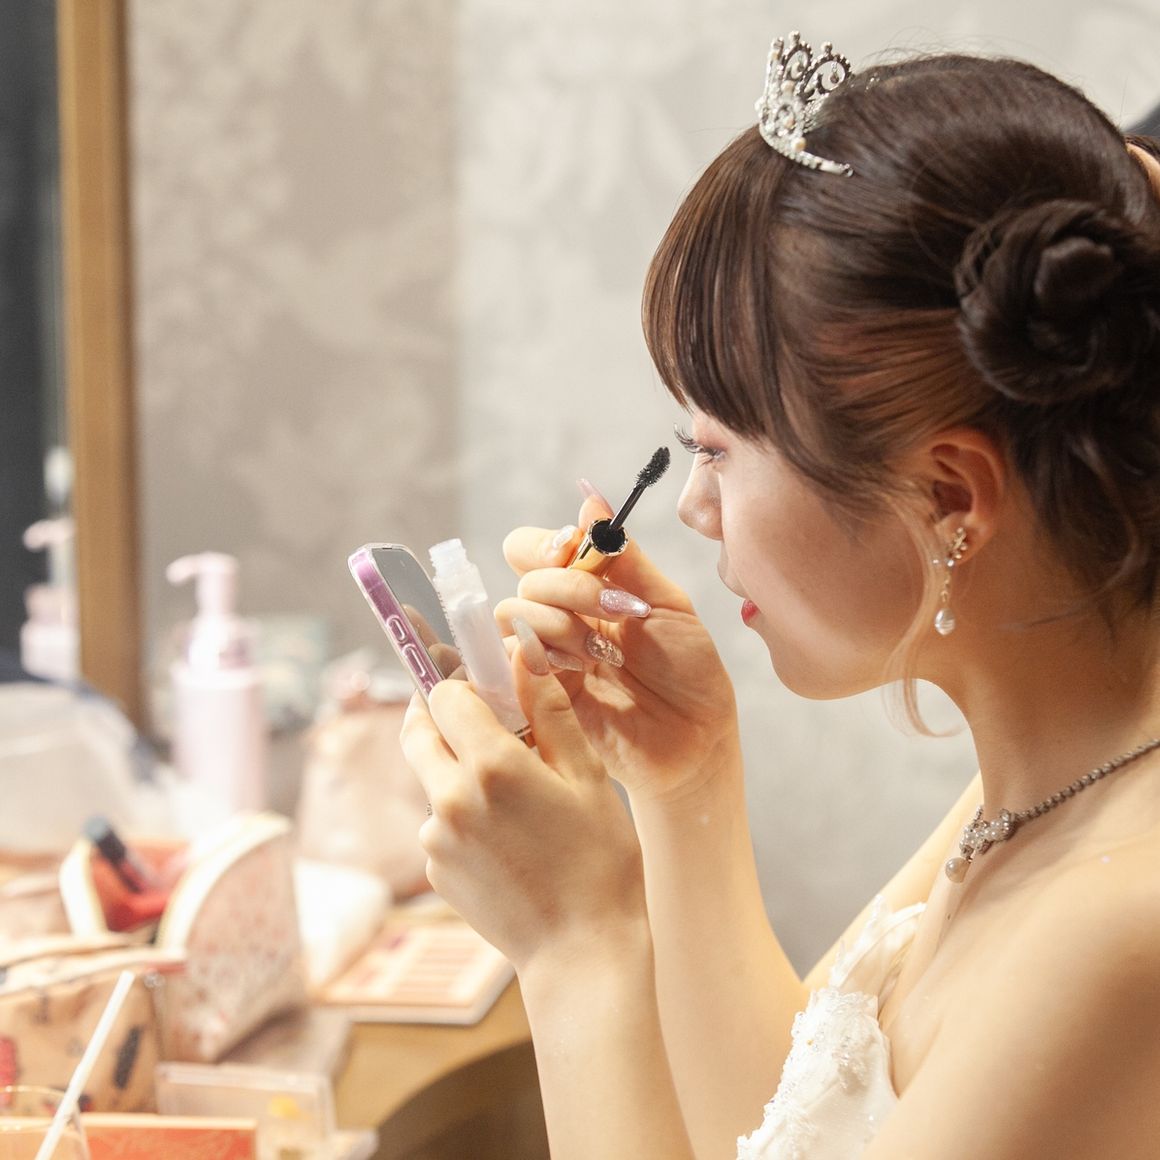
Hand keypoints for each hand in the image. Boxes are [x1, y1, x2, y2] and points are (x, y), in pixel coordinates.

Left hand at [400, 639, 646, 972]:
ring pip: (431, 778)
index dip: (463, 684)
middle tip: (480, 719)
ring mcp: (436, 839)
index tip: (487, 689)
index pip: (443, 696)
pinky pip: (441, 821)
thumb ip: (550, 711)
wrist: (582, 954)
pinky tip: (511, 837)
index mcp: (490, 767)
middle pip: (418, 732)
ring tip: (517, 795)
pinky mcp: (435, 870)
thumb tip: (523, 654)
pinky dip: (464, 814)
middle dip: (441, 717)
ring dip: (457, 769)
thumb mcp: (587, 777)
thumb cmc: (599, 863)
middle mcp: (449, 799)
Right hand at [496, 495, 740, 802]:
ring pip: (512, 614)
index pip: (536, 548)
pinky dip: (539, 654)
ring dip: (558, 623)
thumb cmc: (689, 671)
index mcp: (589, 587)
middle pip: (525, 577)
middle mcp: (561, 616)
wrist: (697, 738)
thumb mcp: (666, 604)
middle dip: (569, 587)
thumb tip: (591, 500)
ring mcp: (547, 654)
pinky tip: (579, 670)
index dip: (548, 543)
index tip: (577, 548)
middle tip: (616, 611)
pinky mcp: (539, 693)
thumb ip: (625, 557)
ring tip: (603, 653)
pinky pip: (511, 660)